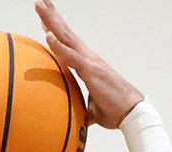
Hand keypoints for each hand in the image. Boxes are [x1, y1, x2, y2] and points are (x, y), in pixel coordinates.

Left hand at [35, 0, 144, 128]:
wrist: (132, 114)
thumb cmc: (115, 112)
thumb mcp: (92, 110)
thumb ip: (81, 109)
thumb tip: (74, 118)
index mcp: (88, 64)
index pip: (68, 43)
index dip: (56, 30)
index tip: (45, 19)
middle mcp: (89, 58)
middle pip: (66, 33)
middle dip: (52, 17)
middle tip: (39, 1)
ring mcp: (90, 62)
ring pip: (66, 37)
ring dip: (52, 21)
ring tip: (39, 5)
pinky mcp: (91, 71)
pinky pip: (71, 56)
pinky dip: (59, 45)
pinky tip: (48, 34)